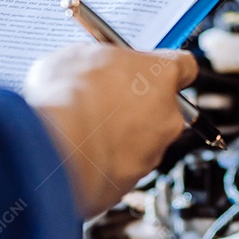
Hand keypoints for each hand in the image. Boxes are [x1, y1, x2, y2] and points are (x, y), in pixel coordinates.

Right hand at [23, 44, 198, 218]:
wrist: (54, 149)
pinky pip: (122, 166)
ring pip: (142, 140)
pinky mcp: (133, 181)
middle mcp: (168, 115)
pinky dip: (105, 161)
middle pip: (163, 107)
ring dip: (120, 136)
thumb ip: (102, 62)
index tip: (149, 69)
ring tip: (85, 130)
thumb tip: (95, 67)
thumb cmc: (67, 97)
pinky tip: (79, 153)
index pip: (184, 66)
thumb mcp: (79, 57)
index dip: (162, 69)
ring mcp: (153, 152)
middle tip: (105, 102)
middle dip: (137, 106)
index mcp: (162, 74)